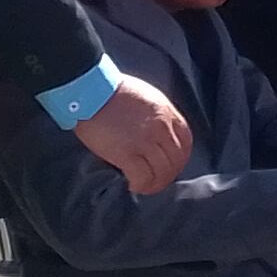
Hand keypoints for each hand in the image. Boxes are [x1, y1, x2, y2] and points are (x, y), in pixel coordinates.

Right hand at [74, 76, 191, 193]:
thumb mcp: (145, 97)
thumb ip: (156, 115)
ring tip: (144, 186)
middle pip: (176, 160)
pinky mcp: (127, 153)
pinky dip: (140, 185)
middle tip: (157, 180)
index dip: (180, 157)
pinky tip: (132, 185)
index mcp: (166, 112)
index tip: (171, 164)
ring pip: (162, 172)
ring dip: (155, 184)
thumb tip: (156, 134)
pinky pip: (143, 177)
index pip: (186, 141)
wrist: (91, 90)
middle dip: (169, 174)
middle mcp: (160, 128)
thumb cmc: (111, 91)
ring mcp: (145, 141)